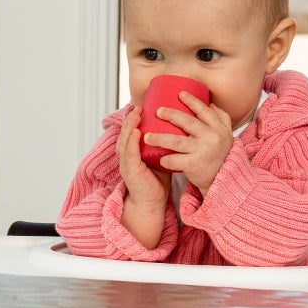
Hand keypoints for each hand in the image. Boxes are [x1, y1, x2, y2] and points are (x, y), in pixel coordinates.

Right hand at [118, 106, 170, 247]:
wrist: (150, 202)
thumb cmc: (157, 180)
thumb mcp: (160, 158)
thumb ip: (164, 146)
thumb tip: (182, 130)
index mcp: (133, 151)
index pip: (131, 131)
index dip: (134, 118)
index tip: (142, 105)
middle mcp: (127, 154)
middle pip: (126, 132)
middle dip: (131, 117)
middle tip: (139, 105)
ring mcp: (126, 162)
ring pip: (126, 139)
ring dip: (130, 125)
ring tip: (137, 114)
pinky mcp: (130, 170)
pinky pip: (130, 153)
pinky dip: (132, 141)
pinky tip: (137, 132)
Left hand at [143, 91, 232, 193]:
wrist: (224, 179)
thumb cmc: (220, 154)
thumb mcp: (226, 135)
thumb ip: (221, 119)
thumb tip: (211, 103)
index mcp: (218, 128)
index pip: (204, 111)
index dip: (192, 101)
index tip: (179, 94)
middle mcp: (211, 137)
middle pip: (188, 122)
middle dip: (171, 115)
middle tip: (157, 111)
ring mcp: (202, 151)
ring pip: (176, 141)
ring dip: (159, 138)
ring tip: (146, 136)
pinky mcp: (195, 165)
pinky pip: (176, 160)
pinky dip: (166, 159)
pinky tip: (159, 158)